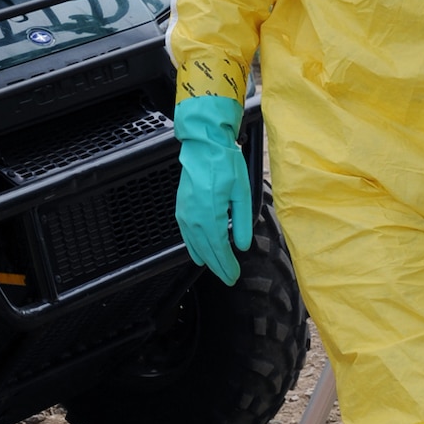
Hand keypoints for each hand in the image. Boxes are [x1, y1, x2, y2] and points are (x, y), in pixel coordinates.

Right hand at [174, 96, 252, 285]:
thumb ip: (242, 222)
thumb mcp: (242, 193)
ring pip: (194, 245)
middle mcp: (194, 218)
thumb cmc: (225, 164)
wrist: (204, 145)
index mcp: (211, 215)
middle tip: (228, 278)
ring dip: (206, 260)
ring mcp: (185, 214)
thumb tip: (242, 246)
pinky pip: (186, 235)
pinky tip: (198, 254)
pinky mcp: (181, 209)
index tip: (234, 275)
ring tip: (216, 270)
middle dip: (218, 267)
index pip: (219, 248)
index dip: (227, 264)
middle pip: (206, 251)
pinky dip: (193, 248)